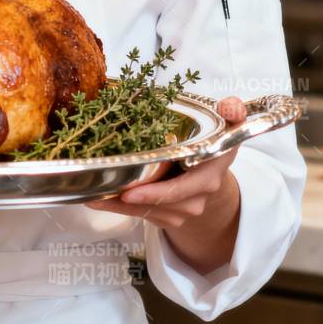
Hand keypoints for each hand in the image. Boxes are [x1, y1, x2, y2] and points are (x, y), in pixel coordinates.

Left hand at [85, 96, 245, 231]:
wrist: (213, 172)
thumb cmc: (212, 142)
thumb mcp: (226, 123)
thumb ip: (232, 110)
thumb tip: (231, 107)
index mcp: (212, 169)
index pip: (186, 187)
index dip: (159, 192)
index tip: (131, 192)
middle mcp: (200, 194)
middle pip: (161, 203)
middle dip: (128, 200)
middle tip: (98, 191)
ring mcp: (185, 209)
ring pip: (148, 211)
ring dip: (118, 205)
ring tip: (90, 195)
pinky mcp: (169, 216)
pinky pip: (142, 216)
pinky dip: (119, 208)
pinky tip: (98, 199)